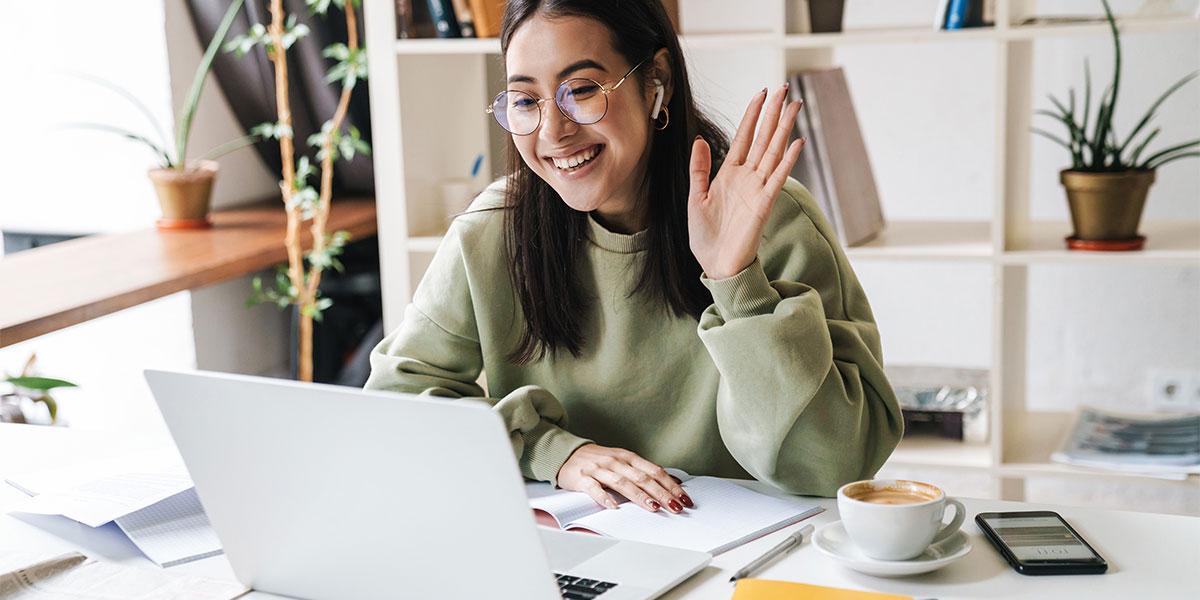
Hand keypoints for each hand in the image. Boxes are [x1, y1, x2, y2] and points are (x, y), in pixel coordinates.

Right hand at [557, 443, 692, 512]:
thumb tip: (672, 481)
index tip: (684, 498)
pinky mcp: (582, 478)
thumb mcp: (623, 461)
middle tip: (675, 507)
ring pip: (622, 483)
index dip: (670, 485)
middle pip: (642, 478)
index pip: (654, 471)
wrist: (567, 453)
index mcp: (628, 457)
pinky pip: (594, 489)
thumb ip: (644, 470)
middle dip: (661, 493)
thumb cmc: (599, 459)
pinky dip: (604, 498)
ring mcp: (599, 469)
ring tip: (653, 507)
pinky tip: (614, 507)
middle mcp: (616, 461)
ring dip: (639, 495)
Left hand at [688, 84, 806, 279]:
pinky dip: (787, 161)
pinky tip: (796, 142)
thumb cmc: (706, 236)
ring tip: (794, 106)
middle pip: (763, 138)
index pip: (744, 137)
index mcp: (729, 174)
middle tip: (785, 88)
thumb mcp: (695, 197)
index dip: (752, 115)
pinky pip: (777, 178)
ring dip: (784, 129)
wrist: (716, 264)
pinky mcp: (764, 204)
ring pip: (773, 152)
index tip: (761, 93)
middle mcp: (747, 177)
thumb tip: (699, 140)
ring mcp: (757, 189)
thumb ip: (699, 169)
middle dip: (773, 113)